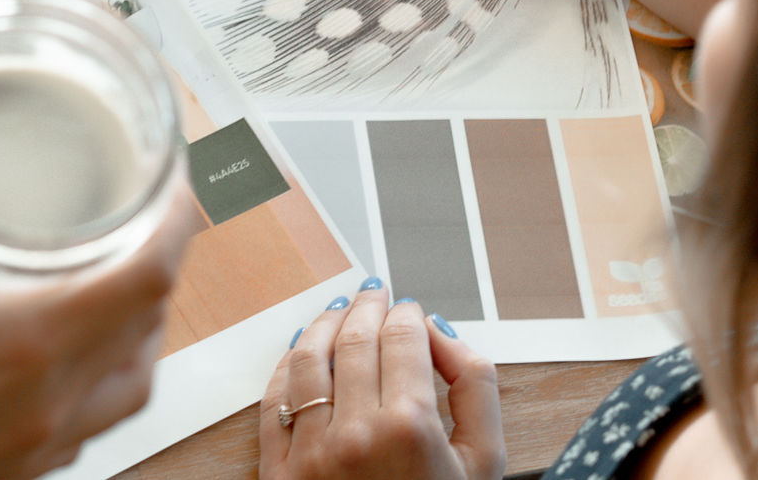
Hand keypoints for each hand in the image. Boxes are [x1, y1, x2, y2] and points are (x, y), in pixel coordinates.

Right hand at [0, 80, 195, 479]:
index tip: (174, 181)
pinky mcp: (9, 474)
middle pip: (149, 331)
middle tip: (141, 220)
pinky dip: (92, 381)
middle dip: (156, 269)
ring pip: (126, 389)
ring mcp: (33, 449)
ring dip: (133, 333)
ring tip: (111, 283)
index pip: (148, 275)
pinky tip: (55, 350)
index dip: (177, 219)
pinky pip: (84, 426)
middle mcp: (45, 403)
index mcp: (24, 341)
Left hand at [262, 280, 503, 479]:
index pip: (402, 336)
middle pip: (356, 339)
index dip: (407, 313)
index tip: (410, 310)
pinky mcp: (278, 473)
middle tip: (374, 294)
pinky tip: (299, 352)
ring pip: (307, 359)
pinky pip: (272, 401)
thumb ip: (476, 389)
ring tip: (338, 311)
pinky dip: (285, 367)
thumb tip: (442, 333)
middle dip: (368, 307)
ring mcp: (309, 453)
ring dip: (323, 324)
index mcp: (410, 428)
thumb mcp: (484, 464)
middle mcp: (354, 434)